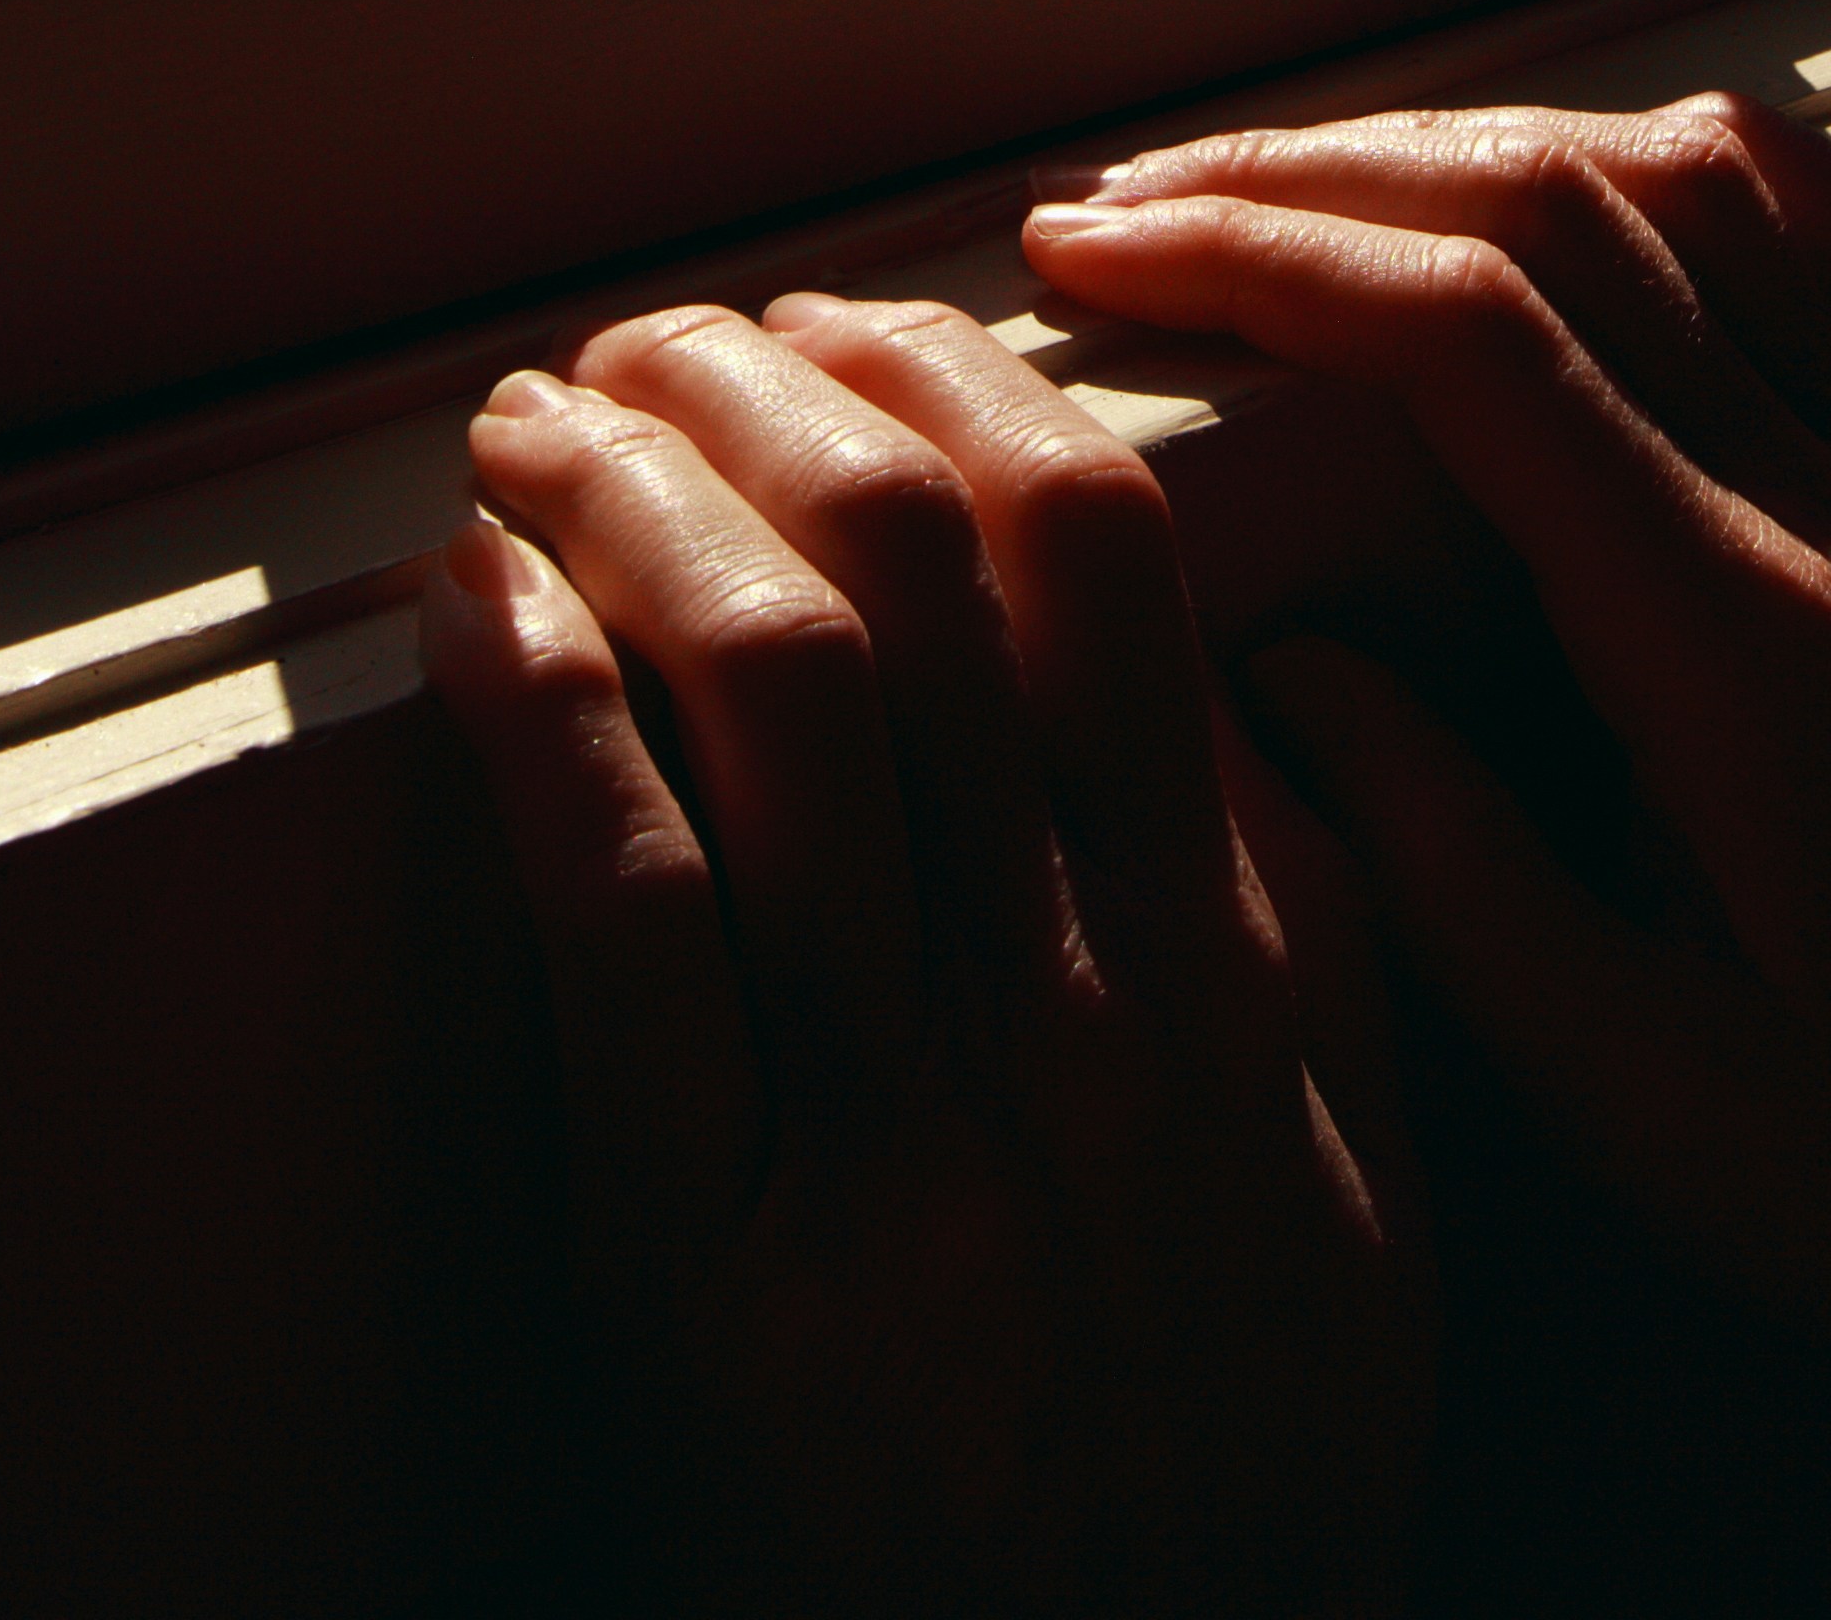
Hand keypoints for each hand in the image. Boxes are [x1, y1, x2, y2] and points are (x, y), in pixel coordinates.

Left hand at [418, 291, 1430, 1615]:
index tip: (858, 331)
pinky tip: (477, 613)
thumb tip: (1237, 705)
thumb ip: (1313, 946)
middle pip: (926, 575)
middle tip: (653, 346)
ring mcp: (904, 1127)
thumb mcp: (1353, 1205)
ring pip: (780, 696)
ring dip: (630, 506)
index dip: (957, 394)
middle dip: (762, 398)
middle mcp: (1087, 1006)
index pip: (1111, 569)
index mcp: (1238, 967)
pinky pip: (627, 920)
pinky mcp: (715, 1262)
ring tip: (538, 435)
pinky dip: (540, 720)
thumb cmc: (1228, 1499)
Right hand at [1016, 98, 1830, 1443]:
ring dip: (1455, 144)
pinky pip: (1820, 233)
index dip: (1265, 261)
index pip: (1482, 344)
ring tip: (1270, 184)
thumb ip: (1431, 854)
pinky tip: (1555, 169)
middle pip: (1562, 214)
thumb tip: (1267, 657)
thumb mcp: (1606, 1079)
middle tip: (1108, 209)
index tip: (1089, 260)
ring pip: (1681, 182)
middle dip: (1304, 177)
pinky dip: (1667, 159)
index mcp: (1743, 646)